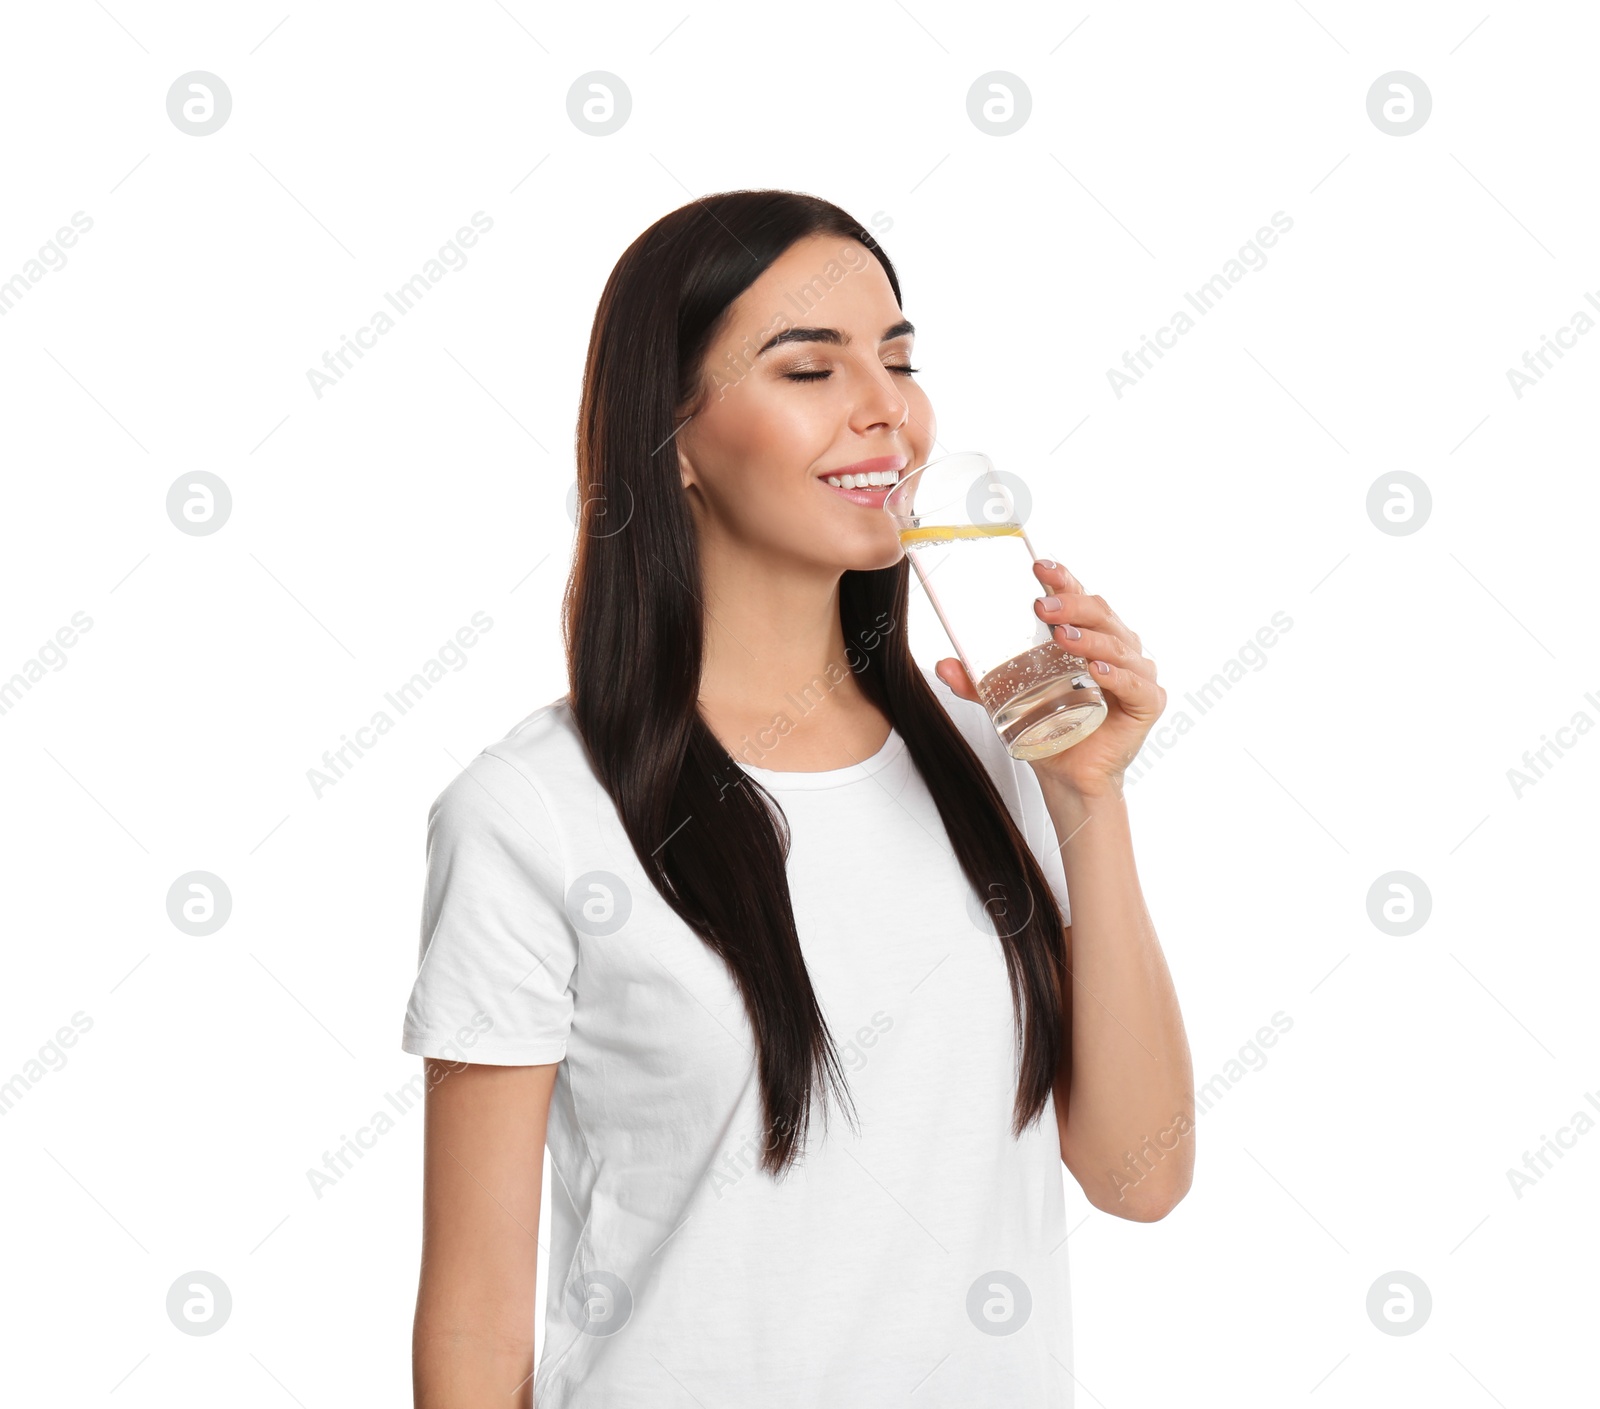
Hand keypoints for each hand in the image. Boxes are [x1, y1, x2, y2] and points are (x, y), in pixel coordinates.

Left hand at [934, 559, 1165, 797]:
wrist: (1070, 776)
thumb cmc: (1049, 728)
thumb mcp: (1006, 701)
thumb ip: (977, 683)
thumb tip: (942, 665)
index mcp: (1089, 634)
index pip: (1079, 597)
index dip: (1063, 579)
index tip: (1039, 567)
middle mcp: (1117, 647)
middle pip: (1100, 613)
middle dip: (1072, 605)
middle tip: (1042, 606)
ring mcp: (1136, 673)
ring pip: (1118, 645)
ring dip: (1091, 638)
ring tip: (1064, 637)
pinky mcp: (1147, 703)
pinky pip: (1135, 685)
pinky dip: (1119, 676)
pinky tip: (1098, 672)